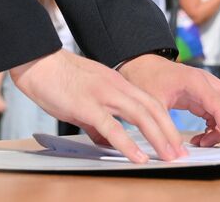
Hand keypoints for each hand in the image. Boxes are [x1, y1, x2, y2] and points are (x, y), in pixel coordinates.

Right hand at [10, 50, 183, 162]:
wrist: (40, 63)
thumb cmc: (60, 80)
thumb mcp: (87, 99)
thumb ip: (99, 121)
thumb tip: (106, 141)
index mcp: (119, 84)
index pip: (150, 103)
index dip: (166, 123)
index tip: (175, 141)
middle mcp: (117, 87)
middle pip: (153, 110)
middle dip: (170, 133)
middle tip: (180, 154)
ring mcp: (104, 95)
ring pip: (141, 116)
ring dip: (158, 138)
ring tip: (168, 157)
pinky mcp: (87, 106)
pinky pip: (113, 128)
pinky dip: (128, 144)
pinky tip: (138, 157)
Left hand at [118, 53, 219, 147]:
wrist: (141, 66)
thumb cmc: (146, 78)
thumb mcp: (152, 105)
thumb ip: (164, 128)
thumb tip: (175, 152)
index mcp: (196, 81)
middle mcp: (207, 83)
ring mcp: (206, 89)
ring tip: (204, 142)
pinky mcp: (203, 97)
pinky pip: (218, 113)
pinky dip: (216, 127)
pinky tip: (202, 137)